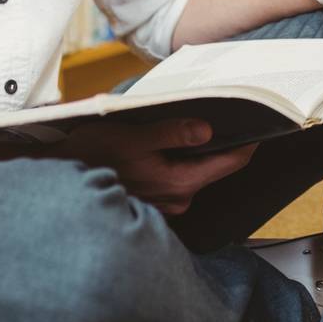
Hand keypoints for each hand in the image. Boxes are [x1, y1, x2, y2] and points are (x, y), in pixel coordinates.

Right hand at [53, 118, 256, 214]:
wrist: (58, 175)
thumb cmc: (93, 154)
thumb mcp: (134, 135)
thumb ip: (173, 133)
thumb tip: (207, 130)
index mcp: (178, 183)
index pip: (227, 163)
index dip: (247, 144)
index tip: (263, 124)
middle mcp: (176, 200)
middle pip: (212, 168)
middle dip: (219, 144)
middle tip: (228, 116)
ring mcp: (164, 204)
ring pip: (192, 173)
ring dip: (194, 153)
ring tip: (195, 126)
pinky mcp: (151, 202)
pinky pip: (175, 180)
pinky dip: (177, 163)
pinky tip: (167, 147)